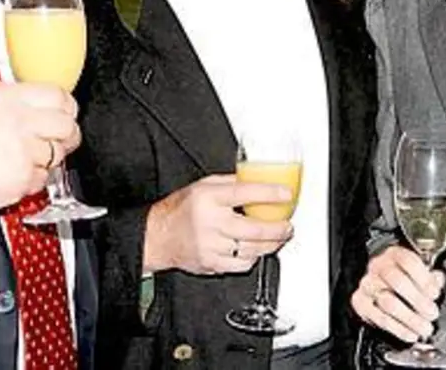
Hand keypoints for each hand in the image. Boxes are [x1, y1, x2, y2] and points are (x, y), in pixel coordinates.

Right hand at [0, 81, 79, 215]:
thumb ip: (16, 102)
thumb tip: (41, 106)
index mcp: (9, 97)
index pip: (59, 95)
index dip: (67, 107)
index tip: (66, 113)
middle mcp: (21, 120)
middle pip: (67, 125)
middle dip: (67, 134)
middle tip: (60, 138)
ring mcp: (25, 151)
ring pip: (57, 154)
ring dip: (48, 158)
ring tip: (25, 157)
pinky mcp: (23, 178)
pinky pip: (43, 179)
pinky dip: (33, 178)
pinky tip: (12, 172)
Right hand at [141, 175, 293, 274]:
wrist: (158, 236)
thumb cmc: (180, 209)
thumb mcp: (203, 186)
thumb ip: (230, 183)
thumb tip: (257, 181)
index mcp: (208, 198)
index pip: (244, 193)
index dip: (269, 193)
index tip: (285, 194)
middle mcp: (210, 222)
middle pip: (254, 228)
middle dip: (278, 229)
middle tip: (287, 225)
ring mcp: (211, 246)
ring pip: (251, 249)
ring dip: (270, 245)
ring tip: (278, 237)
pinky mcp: (211, 263)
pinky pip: (241, 264)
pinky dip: (253, 257)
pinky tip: (256, 249)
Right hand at [351, 245, 444, 342]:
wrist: (381, 283)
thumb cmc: (404, 277)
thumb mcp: (419, 271)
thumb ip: (431, 276)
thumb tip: (437, 279)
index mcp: (395, 254)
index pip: (408, 262)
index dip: (424, 279)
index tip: (435, 294)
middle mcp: (378, 266)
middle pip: (397, 281)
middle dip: (418, 300)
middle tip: (432, 313)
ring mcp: (367, 284)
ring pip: (388, 302)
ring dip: (410, 318)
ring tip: (425, 328)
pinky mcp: (360, 302)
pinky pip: (379, 318)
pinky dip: (398, 329)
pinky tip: (411, 333)